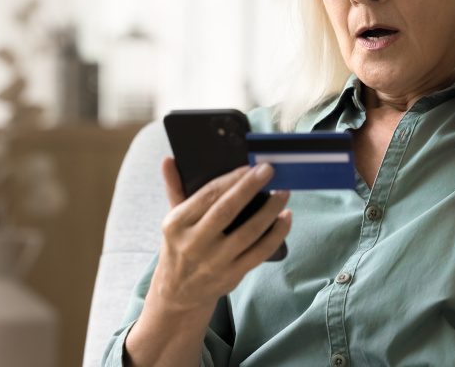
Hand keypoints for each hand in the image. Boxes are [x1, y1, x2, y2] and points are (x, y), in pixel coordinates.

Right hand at [150, 158, 291, 314]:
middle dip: (250, 187)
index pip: (207, 195)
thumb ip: (175, 188)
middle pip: (227, 210)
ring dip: (270, 210)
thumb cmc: (180, 246)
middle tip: (269, 170)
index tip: (250, 166)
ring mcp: (215, 262)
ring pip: (249, 232)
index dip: (231, 179)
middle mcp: (194, 244)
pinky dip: (277, 234)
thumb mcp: (172, 220)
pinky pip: (260, 252)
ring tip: (283, 192)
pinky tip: (286, 218)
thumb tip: (169, 159)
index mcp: (176, 224)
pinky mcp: (232, 275)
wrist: (178, 294)